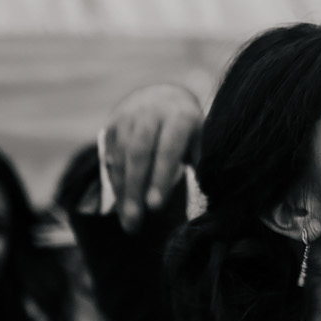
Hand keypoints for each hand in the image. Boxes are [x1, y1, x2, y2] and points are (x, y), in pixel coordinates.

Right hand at [103, 84, 202, 231]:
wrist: (161, 97)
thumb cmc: (188, 130)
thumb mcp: (200, 138)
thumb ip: (202, 160)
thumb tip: (209, 190)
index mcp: (179, 116)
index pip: (167, 149)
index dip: (160, 178)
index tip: (155, 207)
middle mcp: (151, 112)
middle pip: (138, 154)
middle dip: (136, 189)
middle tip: (135, 221)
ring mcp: (128, 117)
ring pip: (121, 158)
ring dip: (123, 192)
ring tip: (130, 223)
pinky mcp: (112, 125)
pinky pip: (111, 158)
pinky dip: (116, 184)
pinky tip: (123, 205)